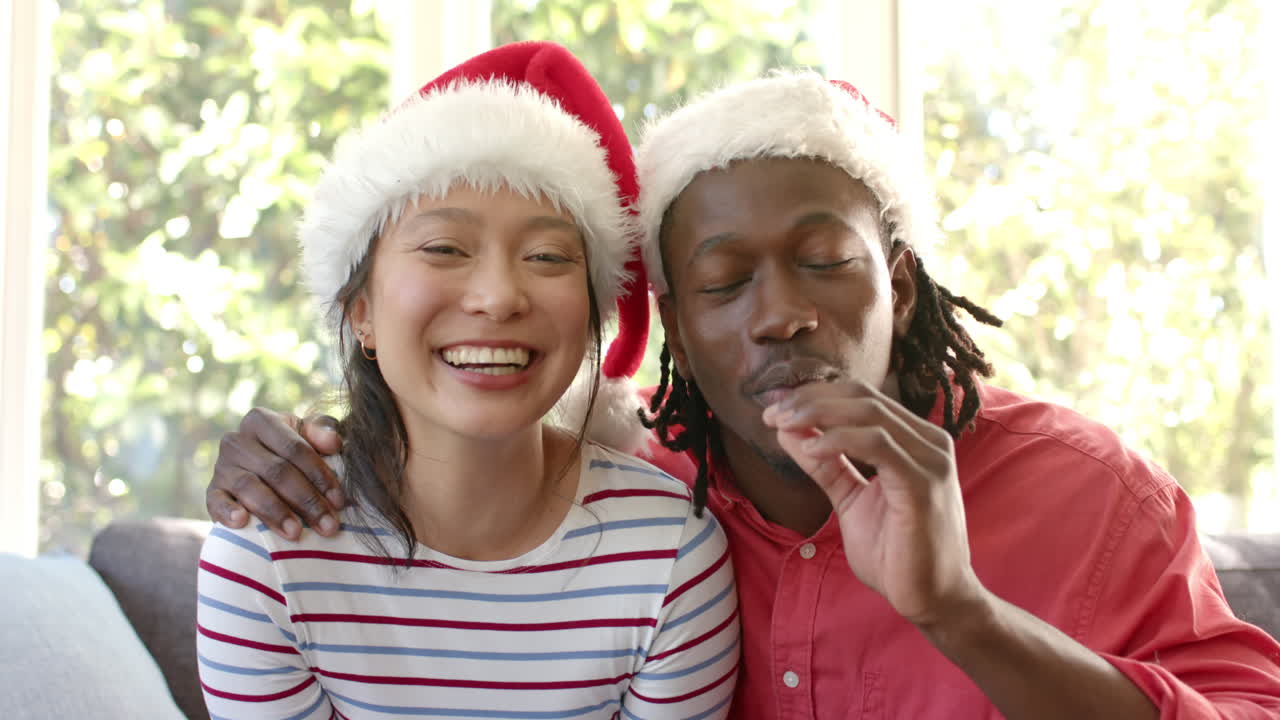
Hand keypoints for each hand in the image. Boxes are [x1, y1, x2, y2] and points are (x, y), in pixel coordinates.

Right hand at [205, 407, 345, 539]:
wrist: (262, 472)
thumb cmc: (294, 451)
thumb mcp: (310, 436)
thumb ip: (324, 432)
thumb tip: (334, 442)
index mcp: (262, 421)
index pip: (295, 448)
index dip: (320, 475)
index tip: (339, 501)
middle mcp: (237, 440)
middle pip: (276, 471)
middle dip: (306, 501)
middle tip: (328, 526)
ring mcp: (221, 466)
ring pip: (250, 488)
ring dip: (276, 512)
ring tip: (296, 532)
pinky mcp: (212, 492)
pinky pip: (216, 502)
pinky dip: (228, 511)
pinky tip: (243, 522)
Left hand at [762, 381, 985, 627]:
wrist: (934, 600)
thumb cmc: (896, 553)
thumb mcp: (850, 500)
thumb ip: (824, 465)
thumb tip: (787, 432)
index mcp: (914, 440)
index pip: (860, 398)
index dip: (814, 396)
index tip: (774, 409)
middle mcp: (927, 441)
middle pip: (862, 397)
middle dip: (810, 400)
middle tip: (771, 413)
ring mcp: (930, 460)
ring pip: (869, 413)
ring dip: (818, 413)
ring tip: (783, 425)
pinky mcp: (923, 483)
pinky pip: (878, 445)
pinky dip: (840, 440)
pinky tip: (811, 448)